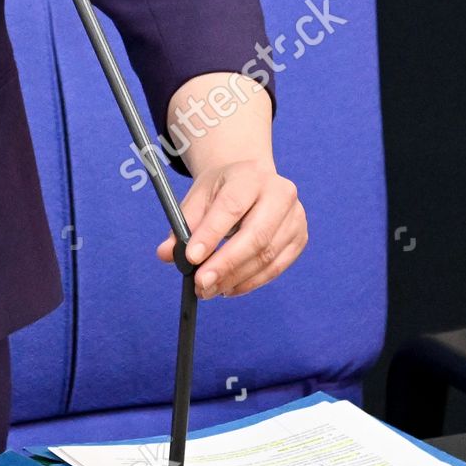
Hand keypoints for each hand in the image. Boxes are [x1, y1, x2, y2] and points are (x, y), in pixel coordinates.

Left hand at [154, 159, 307, 297]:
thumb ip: (183, 223)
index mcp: (250, 175)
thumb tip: (165, 254)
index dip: (211, 234)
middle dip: (225, 264)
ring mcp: (295, 217)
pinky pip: (276, 268)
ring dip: (235, 279)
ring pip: (266, 256)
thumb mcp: (199, 195)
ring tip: (208, 289)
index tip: (191, 258)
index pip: (232, 207)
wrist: (252, 179)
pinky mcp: (299, 238)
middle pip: (256, 235)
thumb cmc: (223, 189)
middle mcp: (280, 193)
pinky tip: (228, 288)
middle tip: (200, 284)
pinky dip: (250, 282)